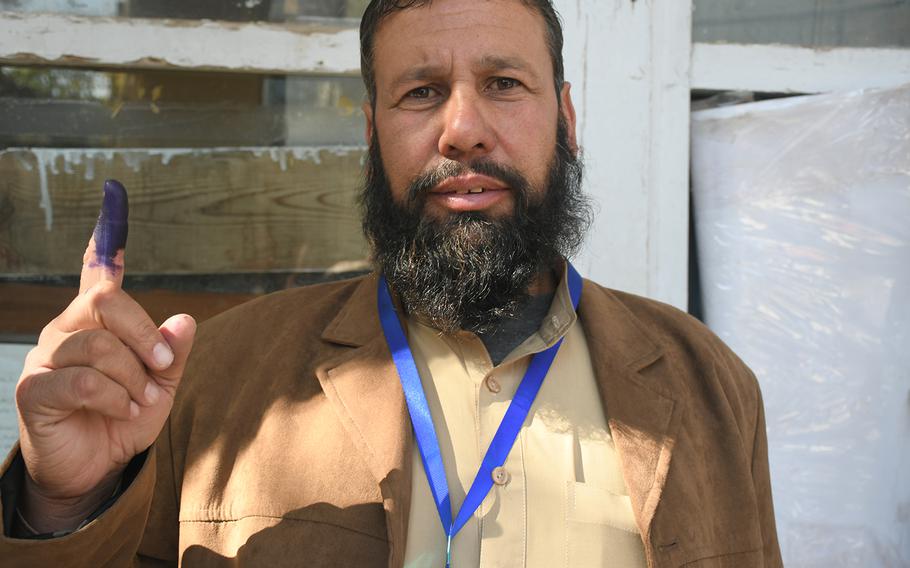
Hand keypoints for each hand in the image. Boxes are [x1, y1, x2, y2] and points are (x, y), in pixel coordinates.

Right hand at [15, 180, 195, 532]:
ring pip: (98, 345)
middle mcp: (67, 331)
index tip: (114, 196)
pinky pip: (81, 380)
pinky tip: (122, 412)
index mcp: (97, 326)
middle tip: (164, 369)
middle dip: (145, 335)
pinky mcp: (34, 390)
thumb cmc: (124, 421)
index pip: (97, 275)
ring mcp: (46, 358)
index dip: (105, 240)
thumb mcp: (161, 387)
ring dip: (133, 378)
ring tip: (141, 402)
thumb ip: (172, 354)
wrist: (93, 471)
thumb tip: (185, 319)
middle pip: (107, 300)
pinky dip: (113, 397)